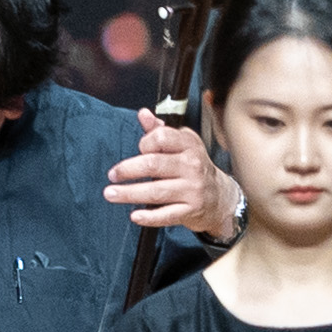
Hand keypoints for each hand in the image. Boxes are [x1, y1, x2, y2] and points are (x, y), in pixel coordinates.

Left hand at [103, 116, 237, 245]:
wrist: (220, 196)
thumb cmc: (194, 167)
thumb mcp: (183, 145)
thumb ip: (161, 130)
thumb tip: (143, 114)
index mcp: (189, 145)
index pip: (161, 138)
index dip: (144, 143)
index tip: (139, 150)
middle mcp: (192, 166)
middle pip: (154, 165)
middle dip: (128, 170)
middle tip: (112, 175)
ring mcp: (192, 189)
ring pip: (156, 191)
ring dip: (130, 193)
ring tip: (111, 194)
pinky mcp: (190, 210)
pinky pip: (166, 215)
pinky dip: (149, 216)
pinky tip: (135, 216)